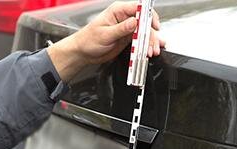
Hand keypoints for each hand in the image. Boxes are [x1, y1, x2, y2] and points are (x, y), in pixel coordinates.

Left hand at [46, 1, 164, 80]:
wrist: (83, 53)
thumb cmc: (88, 40)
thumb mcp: (105, 34)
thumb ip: (121, 28)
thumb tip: (134, 22)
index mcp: (118, 10)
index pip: (139, 8)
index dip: (148, 16)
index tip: (154, 26)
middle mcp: (124, 18)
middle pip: (145, 22)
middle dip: (151, 34)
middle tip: (152, 46)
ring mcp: (127, 28)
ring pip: (145, 32)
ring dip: (150, 42)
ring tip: (152, 52)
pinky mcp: (128, 38)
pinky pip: (141, 40)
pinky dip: (147, 45)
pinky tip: (151, 50)